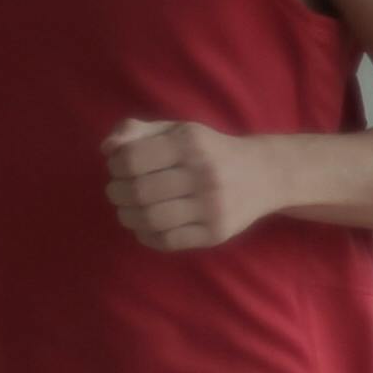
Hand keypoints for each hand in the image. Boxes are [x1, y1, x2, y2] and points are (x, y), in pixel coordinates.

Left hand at [104, 120, 276, 252]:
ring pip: (150, 219)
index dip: (115, 166)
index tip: (119, 168)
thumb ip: (138, 132)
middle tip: (119, 192)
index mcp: (190, 144)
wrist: (265, 175)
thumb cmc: (210, 150)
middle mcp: (203, 174)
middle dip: (116, 193)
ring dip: (127, 216)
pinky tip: (148, 226)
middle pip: (137, 192)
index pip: (131, 159)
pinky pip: (167, 241)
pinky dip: (146, 236)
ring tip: (129, 210)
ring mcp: (212, 207)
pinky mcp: (216, 233)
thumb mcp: (177, 131)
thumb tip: (107, 148)